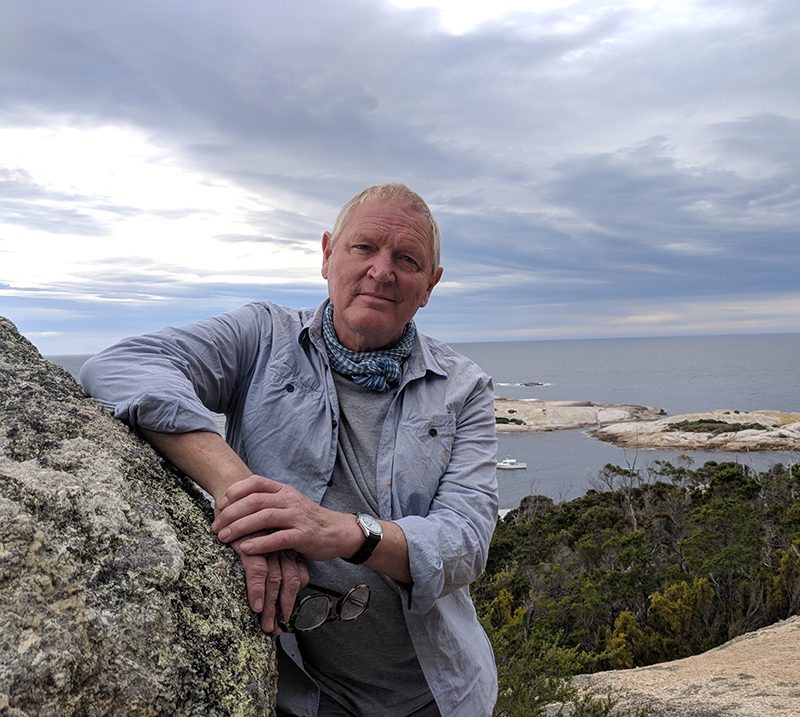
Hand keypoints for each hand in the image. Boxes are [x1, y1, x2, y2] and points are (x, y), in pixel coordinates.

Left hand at [212, 474, 360, 561]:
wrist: (337, 531)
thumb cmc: (307, 519)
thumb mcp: (289, 503)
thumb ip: (268, 501)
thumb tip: (235, 504)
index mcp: (284, 490)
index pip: (256, 482)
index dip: (235, 491)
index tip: (220, 504)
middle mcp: (290, 500)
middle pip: (255, 501)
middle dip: (231, 513)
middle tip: (215, 525)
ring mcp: (297, 517)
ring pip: (264, 517)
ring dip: (240, 527)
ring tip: (224, 537)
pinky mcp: (303, 536)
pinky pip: (278, 538)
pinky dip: (259, 543)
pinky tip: (245, 549)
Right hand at [215, 503, 308, 634]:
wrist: (234, 489)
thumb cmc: (251, 515)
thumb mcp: (268, 534)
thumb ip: (282, 555)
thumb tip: (301, 580)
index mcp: (285, 542)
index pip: (296, 576)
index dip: (290, 599)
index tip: (284, 619)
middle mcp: (280, 544)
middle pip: (288, 582)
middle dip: (282, 608)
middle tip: (273, 631)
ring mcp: (268, 545)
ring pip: (274, 581)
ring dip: (271, 607)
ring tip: (265, 626)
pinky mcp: (252, 543)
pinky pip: (257, 570)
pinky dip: (258, 590)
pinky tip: (257, 605)